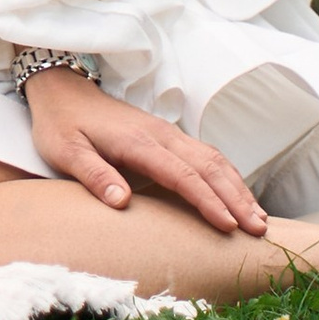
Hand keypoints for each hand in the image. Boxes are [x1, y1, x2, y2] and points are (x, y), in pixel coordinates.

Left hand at [25, 67, 267, 233]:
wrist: (61, 89)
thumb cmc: (61, 123)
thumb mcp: (64, 150)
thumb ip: (93, 174)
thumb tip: (122, 202)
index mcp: (137, 141)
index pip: (181, 173)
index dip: (206, 200)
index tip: (228, 225)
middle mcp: (159, 135)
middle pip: (207, 167)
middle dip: (235, 199)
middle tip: (258, 230)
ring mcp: (166, 133)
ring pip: (213, 159)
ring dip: (237, 188)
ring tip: (258, 219)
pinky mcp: (168, 135)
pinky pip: (207, 155)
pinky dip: (228, 176)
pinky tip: (239, 195)